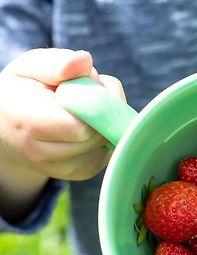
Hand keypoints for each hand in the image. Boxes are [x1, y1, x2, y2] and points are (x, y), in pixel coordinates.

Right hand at [0, 48, 124, 221]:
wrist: (10, 129)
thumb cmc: (23, 92)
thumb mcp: (30, 67)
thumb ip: (57, 63)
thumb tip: (86, 61)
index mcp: (28, 124)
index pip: (82, 124)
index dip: (96, 100)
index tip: (88, 82)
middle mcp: (45, 155)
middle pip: (98, 134)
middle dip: (104, 109)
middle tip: (87, 92)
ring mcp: (65, 169)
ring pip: (107, 144)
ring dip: (106, 122)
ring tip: (83, 109)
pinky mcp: (82, 173)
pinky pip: (109, 152)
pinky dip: (105, 135)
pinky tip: (87, 125)